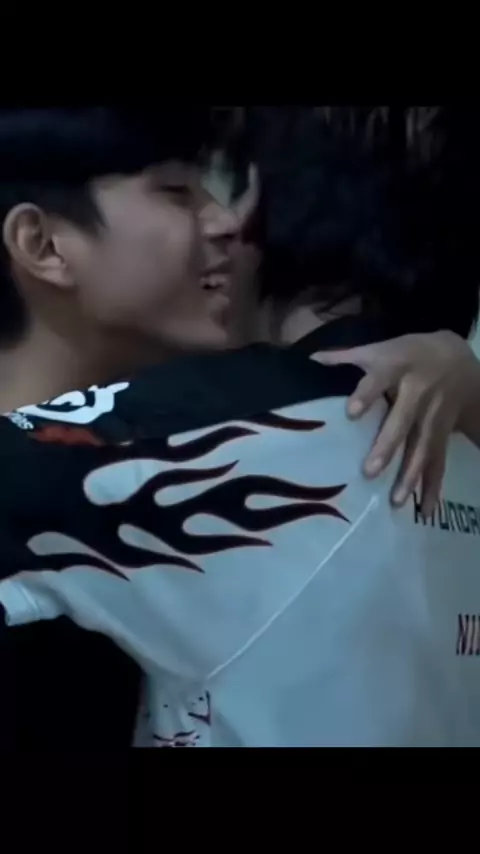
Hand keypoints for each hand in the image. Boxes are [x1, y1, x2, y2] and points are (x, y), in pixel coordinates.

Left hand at [312, 331, 479, 515]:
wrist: (459, 359)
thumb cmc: (410, 353)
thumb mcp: (382, 347)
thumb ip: (347, 356)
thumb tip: (312, 358)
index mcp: (398, 367)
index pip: (379, 380)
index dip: (367, 394)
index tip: (351, 413)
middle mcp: (419, 392)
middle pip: (403, 421)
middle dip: (388, 447)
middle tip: (369, 471)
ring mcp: (434, 415)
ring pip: (423, 447)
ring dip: (411, 475)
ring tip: (397, 501)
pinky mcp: (444, 434)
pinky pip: (440, 462)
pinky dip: (434, 487)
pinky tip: (427, 510)